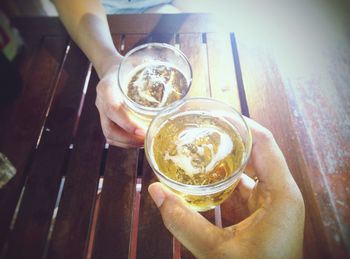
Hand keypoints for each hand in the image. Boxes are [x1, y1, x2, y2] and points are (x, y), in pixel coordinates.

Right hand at [95, 54, 144, 147]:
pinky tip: (139, 141)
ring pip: (110, 135)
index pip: (113, 108)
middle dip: (129, 139)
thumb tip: (176, 75)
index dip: (126, 122)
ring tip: (146, 142)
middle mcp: (101, 102)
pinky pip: (112, 136)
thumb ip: (153, 67)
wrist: (111, 68)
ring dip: (128, 143)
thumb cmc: (128, 65)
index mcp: (107, 87)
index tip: (142, 131)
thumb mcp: (138, 62)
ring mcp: (102, 112)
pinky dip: (126, 142)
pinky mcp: (106, 119)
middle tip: (148, 140)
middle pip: (110, 128)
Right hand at [148, 118, 304, 258]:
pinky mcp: (262, 215)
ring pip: (247, 172)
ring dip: (224, 161)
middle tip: (200, 129)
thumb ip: (183, 221)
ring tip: (198, 148)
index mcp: (281, 196)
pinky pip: (243, 189)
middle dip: (227, 140)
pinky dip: (223, 182)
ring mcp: (272, 205)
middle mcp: (281, 195)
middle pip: (256, 153)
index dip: (241, 123)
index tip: (215, 113)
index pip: (264, 143)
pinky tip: (203, 178)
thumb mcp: (216, 252)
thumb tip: (155, 191)